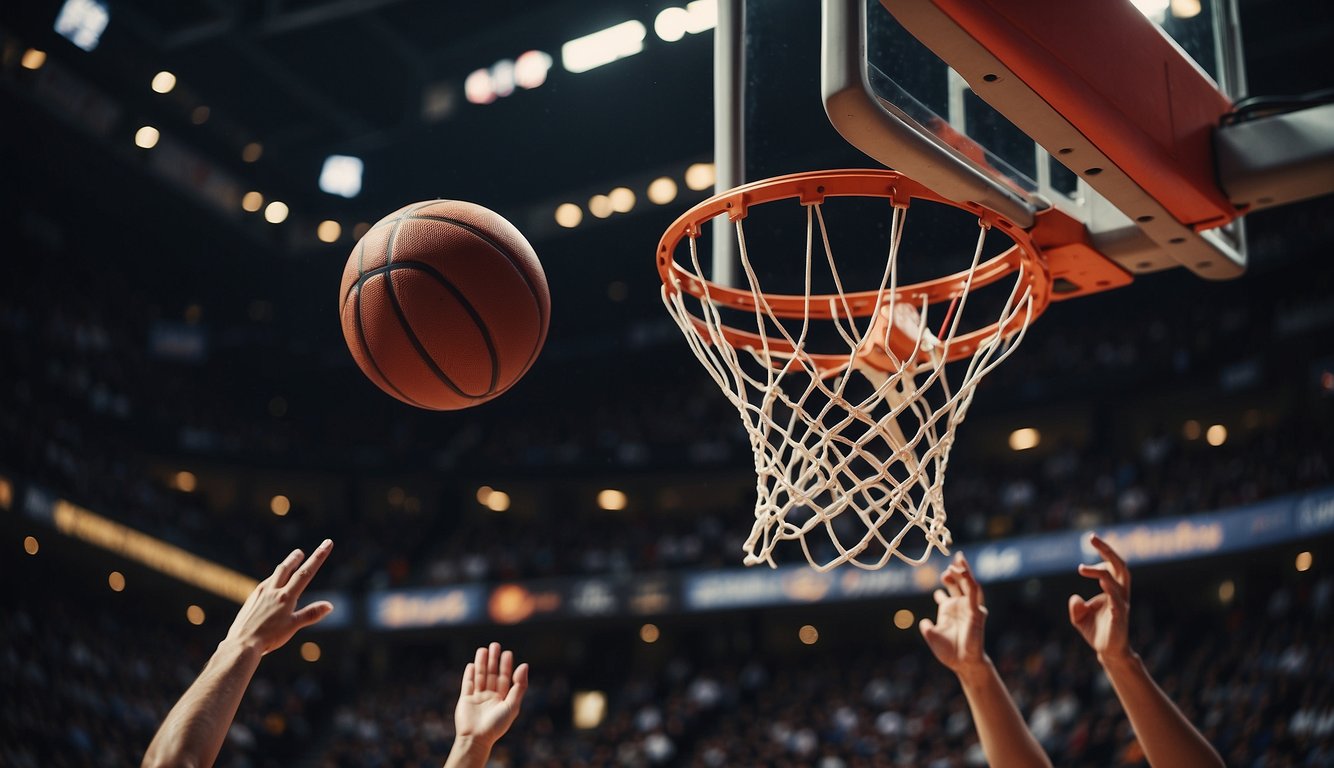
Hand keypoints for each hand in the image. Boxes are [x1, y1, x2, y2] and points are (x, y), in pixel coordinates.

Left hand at [223, 540, 333, 654]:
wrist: (242, 643)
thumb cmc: (269, 637)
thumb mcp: (293, 626)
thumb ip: (311, 614)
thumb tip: (330, 605)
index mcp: (286, 596)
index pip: (306, 572)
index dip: (318, 556)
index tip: (326, 543)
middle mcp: (272, 590)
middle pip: (286, 568)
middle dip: (295, 558)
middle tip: (300, 552)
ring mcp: (259, 594)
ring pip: (274, 576)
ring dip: (283, 568)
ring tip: (288, 566)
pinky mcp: (251, 600)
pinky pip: (264, 586)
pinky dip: (271, 581)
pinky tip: (271, 587)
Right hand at [455, 642, 528, 747]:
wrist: (476, 739)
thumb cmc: (497, 725)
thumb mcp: (512, 705)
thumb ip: (519, 686)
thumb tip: (525, 665)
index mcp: (502, 699)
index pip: (504, 678)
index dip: (506, 665)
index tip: (507, 653)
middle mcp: (490, 697)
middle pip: (492, 674)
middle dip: (493, 660)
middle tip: (495, 645)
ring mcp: (477, 698)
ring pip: (480, 676)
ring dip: (481, 663)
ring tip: (482, 649)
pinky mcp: (465, 700)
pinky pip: (467, 684)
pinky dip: (469, 674)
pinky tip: (472, 664)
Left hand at [919, 552, 988, 675]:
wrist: (962, 664)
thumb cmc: (949, 652)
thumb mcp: (933, 636)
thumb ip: (927, 628)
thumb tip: (923, 622)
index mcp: (950, 609)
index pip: (950, 589)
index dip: (948, 579)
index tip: (944, 571)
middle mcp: (961, 606)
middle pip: (960, 583)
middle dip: (957, 570)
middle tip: (953, 558)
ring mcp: (970, 608)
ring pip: (969, 585)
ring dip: (964, 573)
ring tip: (959, 561)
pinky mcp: (977, 613)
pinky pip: (975, 595)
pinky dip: (970, 583)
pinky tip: (965, 573)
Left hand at [1068, 534, 1131, 660]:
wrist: (1107, 652)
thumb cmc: (1096, 631)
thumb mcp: (1079, 617)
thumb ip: (1075, 606)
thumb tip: (1075, 598)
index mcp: (1113, 590)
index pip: (1112, 565)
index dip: (1103, 552)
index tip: (1090, 539)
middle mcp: (1120, 595)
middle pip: (1120, 567)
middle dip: (1108, 551)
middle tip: (1092, 538)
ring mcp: (1121, 606)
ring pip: (1118, 583)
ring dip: (1102, 574)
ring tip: (1084, 569)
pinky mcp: (1119, 619)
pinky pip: (1118, 603)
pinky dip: (1111, 594)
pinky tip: (1104, 586)